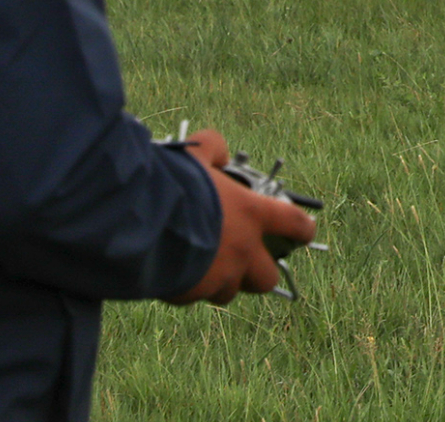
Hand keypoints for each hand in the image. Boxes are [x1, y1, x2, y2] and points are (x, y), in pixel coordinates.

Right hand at [168, 129, 319, 305]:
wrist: (139, 221)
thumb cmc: (174, 184)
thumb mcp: (196, 154)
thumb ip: (214, 148)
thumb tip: (220, 152)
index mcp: (253, 214)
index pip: (296, 225)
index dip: (303, 230)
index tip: (304, 233)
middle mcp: (244, 250)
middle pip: (268, 278)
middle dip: (258, 273)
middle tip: (244, 261)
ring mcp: (220, 276)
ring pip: (230, 293)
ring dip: (221, 282)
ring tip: (202, 266)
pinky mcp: (194, 293)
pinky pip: (196, 296)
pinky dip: (189, 288)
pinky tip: (173, 270)